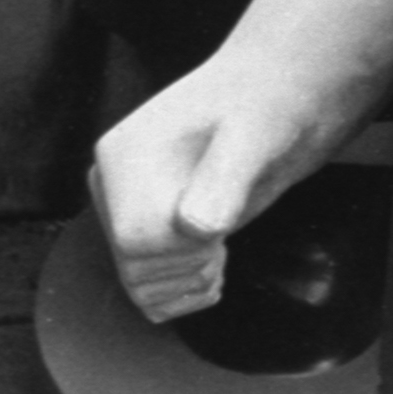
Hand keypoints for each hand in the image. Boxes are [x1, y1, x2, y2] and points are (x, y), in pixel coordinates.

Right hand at [89, 57, 344, 324]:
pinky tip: (211, 266)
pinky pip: (147, 286)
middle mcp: (116, 185)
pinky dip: (180, 293)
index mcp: (122, 156)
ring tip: (219, 250)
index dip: (183, 251)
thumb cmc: (266, 107)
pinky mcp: (153, 227)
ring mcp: (134, 207)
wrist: (276, 99)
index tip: (220, 232)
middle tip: (223, 241)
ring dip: (187, 284)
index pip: (135, 239)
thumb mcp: (254, 135)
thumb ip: (225, 180)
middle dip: (188, 268)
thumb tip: (196, 228)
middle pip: (135, 267)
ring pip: (139, 283)